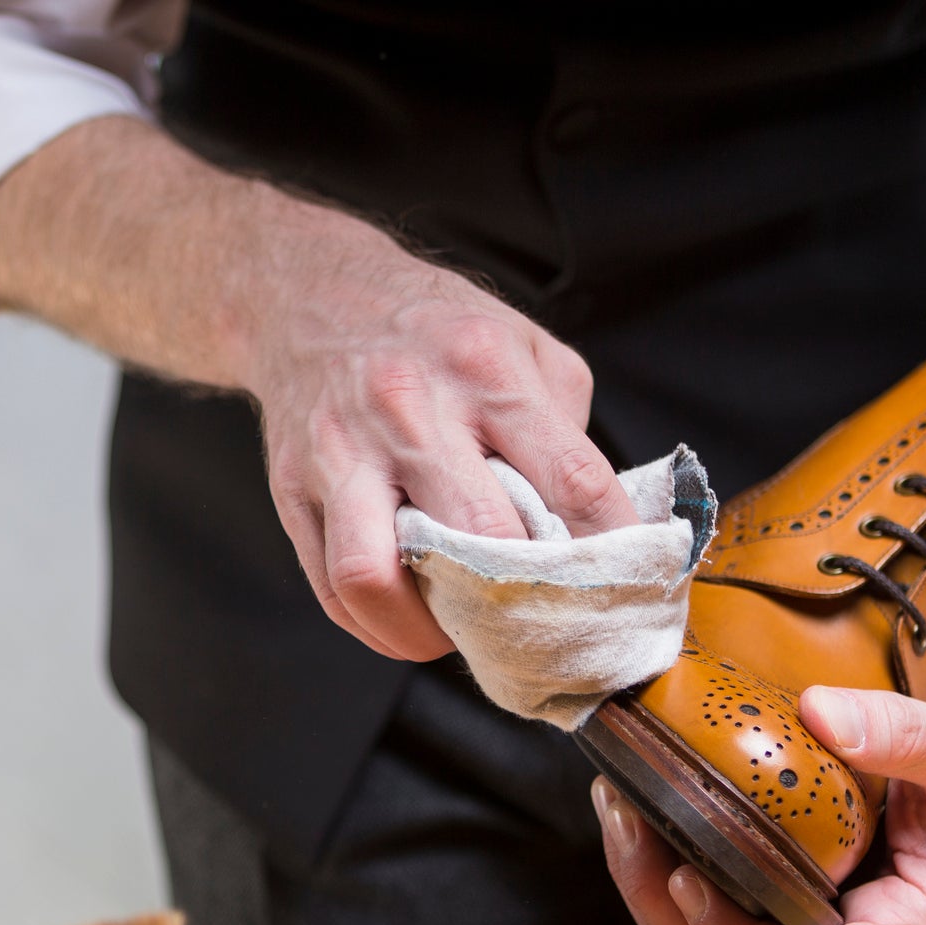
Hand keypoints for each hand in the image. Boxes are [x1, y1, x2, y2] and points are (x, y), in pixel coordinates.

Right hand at [0, 117, 637, 659]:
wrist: (306, 292)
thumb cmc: (429, 329)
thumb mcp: (523, 345)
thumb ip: (566, 432)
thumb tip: (596, 531)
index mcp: (487, 368)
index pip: (571, 480)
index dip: (612, 551)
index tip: (633, 591)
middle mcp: (412, 408)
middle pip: (481, 537)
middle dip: (520, 600)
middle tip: (540, 624)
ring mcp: (343, 452)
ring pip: (377, 577)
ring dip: (427, 630)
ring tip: (457, 631)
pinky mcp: (293, 489)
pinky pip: (333, 589)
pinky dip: (379, 625)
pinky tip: (409, 617)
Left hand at [593, 686, 925, 924]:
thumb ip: (905, 734)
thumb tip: (824, 713)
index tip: (689, 879)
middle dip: (666, 903)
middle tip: (627, 822)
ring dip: (650, 888)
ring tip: (618, 810)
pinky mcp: (777, 922)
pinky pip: (707, 922)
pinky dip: (663, 874)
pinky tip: (636, 817)